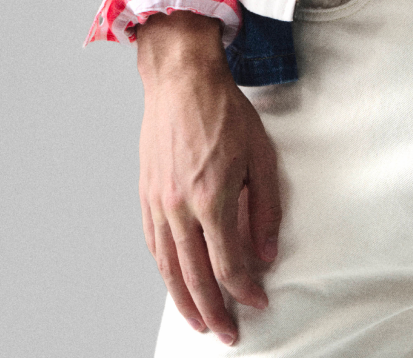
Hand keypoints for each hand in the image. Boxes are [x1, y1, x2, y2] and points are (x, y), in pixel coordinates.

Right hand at [136, 12, 280, 346]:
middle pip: (196, 276)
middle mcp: (180, 207)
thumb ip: (265, 208)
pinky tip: (176, 283)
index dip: (245, 289)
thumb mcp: (261, 155)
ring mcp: (159, 203)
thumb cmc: (224, 111)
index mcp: (212, 198)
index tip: (258, 301)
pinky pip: (154, 244)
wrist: (182, 80)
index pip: (228, 263)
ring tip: (199, 322)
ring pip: (170, 267)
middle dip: (214, 311)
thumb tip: (266, 253)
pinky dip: (165, 271)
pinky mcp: (147, 195)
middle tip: (227, 334)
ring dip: (185, 300)